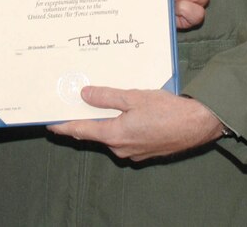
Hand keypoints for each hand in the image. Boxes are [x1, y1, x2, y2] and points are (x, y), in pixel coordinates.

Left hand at [47, 87, 223, 161]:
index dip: (63, 126)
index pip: (80, 131)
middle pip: (94, 133)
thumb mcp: (133, 97)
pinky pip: (123, 138)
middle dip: (81, 121)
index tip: (49, 122)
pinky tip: (118, 113)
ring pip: (109, 135)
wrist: (198, 124)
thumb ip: (106, 97)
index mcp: (115, 135)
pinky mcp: (144, 151)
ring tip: (91, 104)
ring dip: (101, 122)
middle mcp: (121, 148)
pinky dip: (116, 126)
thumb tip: (84, 95)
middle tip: (69, 105)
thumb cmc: (167, 109)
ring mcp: (133, 152)